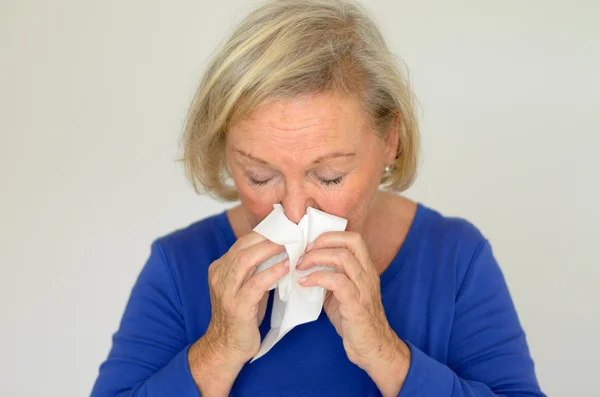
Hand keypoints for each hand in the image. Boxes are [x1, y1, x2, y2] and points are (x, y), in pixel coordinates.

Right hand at [203, 232, 288, 362]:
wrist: (226, 347)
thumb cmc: (241, 317)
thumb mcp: (244, 287)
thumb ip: (255, 269)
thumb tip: (280, 250)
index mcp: (219, 268)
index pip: (241, 243)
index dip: (263, 233)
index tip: (283, 228)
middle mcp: (219, 276)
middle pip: (243, 247)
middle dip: (267, 238)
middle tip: (290, 233)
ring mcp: (226, 291)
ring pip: (246, 260)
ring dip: (270, 250)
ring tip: (290, 246)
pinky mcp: (237, 307)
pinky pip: (256, 284)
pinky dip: (272, 272)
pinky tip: (287, 267)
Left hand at [295, 231, 409, 395]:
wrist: (372, 347)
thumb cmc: (354, 320)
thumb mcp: (342, 292)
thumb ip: (330, 276)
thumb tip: (304, 265)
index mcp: (365, 269)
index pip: (353, 238)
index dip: (330, 235)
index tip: (311, 244)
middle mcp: (367, 274)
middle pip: (351, 241)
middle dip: (323, 241)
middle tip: (304, 252)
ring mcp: (363, 288)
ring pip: (343, 258)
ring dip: (316, 258)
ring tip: (300, 266)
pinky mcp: (356, 304)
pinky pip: (337, 282)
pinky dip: (317, 278)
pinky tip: (304, 283)